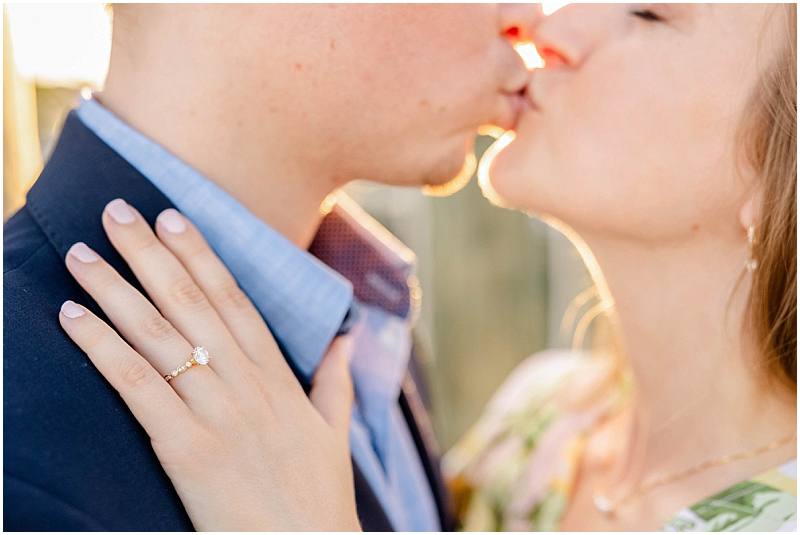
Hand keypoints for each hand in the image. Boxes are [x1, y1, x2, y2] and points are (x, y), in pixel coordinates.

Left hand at [58, 199, 361, 530]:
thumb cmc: (317, 498)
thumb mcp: (334, 434)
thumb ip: (336, 383)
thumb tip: (346, 341)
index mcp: (277, 378)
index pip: (234, 301)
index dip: (201, 256)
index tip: (175, 217)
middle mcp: (244, 384)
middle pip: (191, 304)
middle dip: (151, 254)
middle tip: (117, 210)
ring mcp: (215, 412)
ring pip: (160, 335)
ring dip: (117, 290)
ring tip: (82, 254)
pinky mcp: (186, 448)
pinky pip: (138, 386)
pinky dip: (103, 348)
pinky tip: (73, 318)